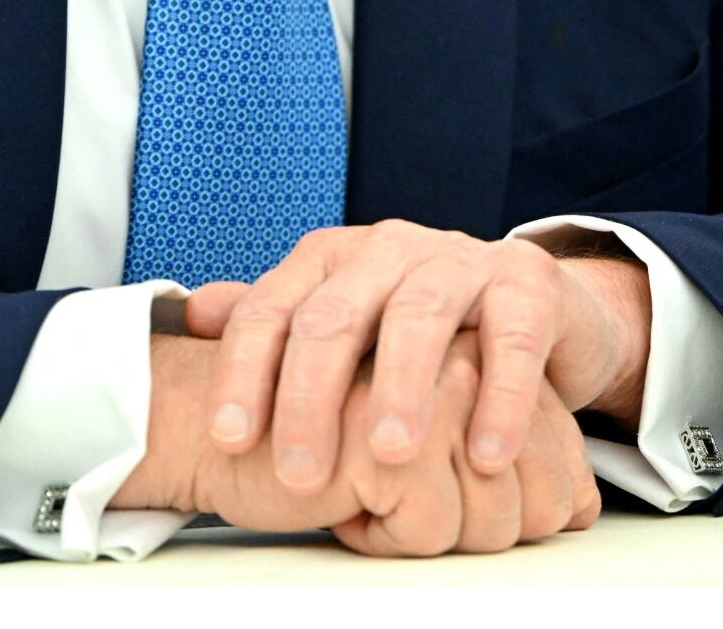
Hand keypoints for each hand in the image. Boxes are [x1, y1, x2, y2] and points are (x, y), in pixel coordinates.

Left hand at [178, 221, 650, 490]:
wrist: (530, 305)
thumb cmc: (416, 328)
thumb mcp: (343, 322)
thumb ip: (274, 322)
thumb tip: (193, 315)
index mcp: (333, 258)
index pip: (271, 310)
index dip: (244, 374)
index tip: (231, 441)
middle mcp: (391, 248)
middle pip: (336, 315)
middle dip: (312, 397)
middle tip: (302, 474)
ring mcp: (462, 259)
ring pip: (420, 315)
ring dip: (402, 388)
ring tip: (390, 454)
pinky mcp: (527, 283)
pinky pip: (511, 337)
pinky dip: (500, 397)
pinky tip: (486, 452)